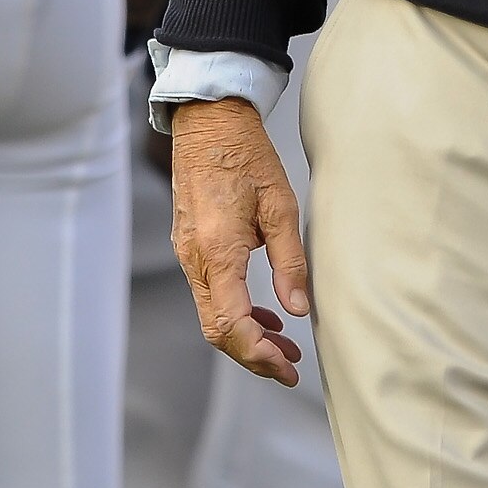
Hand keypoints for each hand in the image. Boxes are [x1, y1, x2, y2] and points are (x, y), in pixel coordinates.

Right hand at [169, 97, 308, 385]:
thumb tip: (299, 309)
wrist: (208, 121)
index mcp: (218, 250)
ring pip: (212, 315)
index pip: (231, 324)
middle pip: (217, 330)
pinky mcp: (190, 246)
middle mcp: (195, 258)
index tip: (287, 366)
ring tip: (284, 344)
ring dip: (246, 336)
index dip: (259, 354)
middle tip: (289, 365)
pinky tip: (264, 312)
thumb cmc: (245, 154)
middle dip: (253, 356)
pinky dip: (235, 311)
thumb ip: (289, 261)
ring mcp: (188, 253)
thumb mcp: (280, 204)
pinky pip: (210, 293)